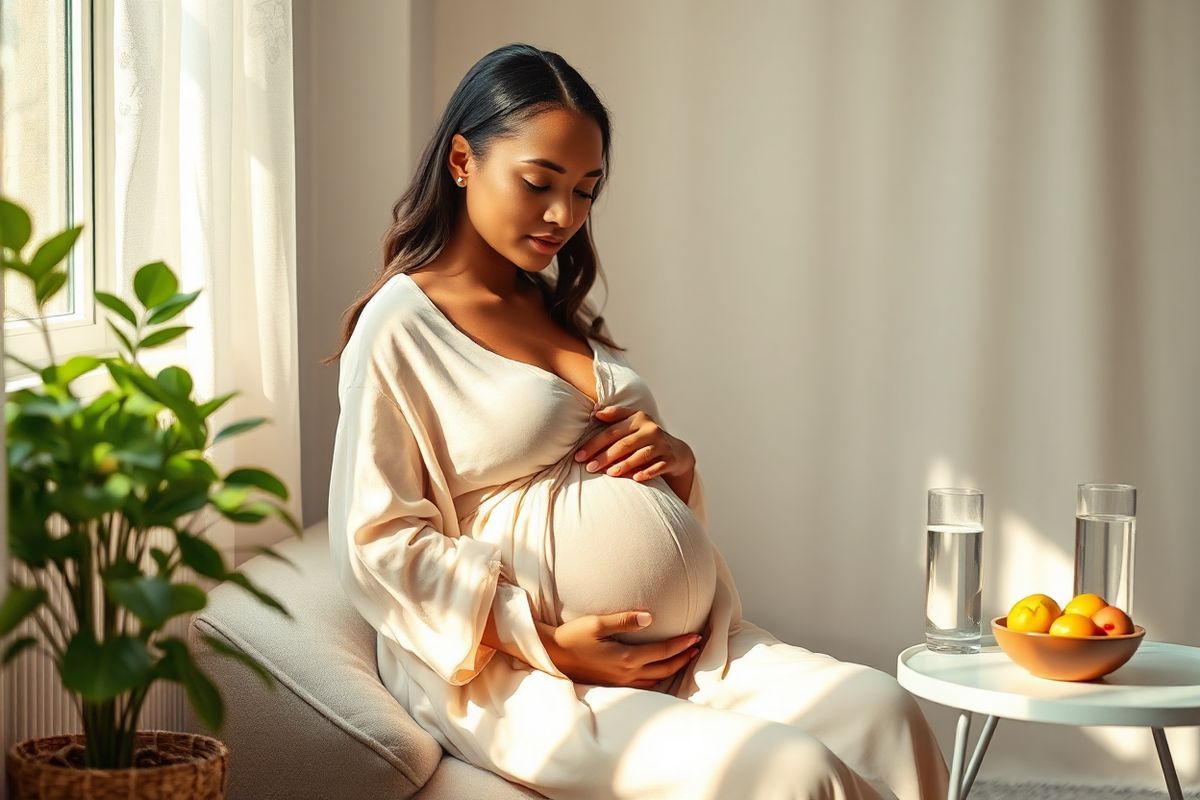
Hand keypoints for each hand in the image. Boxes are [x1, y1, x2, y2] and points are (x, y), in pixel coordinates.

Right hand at [540, 611, 702, 688]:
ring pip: (656, 679)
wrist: (552, 656)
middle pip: (664, 668)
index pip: (662, 652)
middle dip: (683, 657)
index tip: (696, 636)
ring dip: (673, 668)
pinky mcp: (613, 685)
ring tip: (685, 657)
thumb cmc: (572, 636)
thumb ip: (624, 620)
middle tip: (697, 645)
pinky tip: (660, 670)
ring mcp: (620, 682)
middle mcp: (626, 674)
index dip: (681, 644)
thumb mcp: (596, 624)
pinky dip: (658, 678)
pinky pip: (644, 685)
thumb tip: (650, 618)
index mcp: (625, 658)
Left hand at [574, 405, 694, 481]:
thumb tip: (596, 412)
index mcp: (639, 418)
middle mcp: (651, 430)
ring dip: (624, 465)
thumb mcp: (633, 421)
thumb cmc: (645, 436)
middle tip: (589, 468)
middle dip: (605, 456)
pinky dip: (647, 472)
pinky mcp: (670, 459)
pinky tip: (635, 478)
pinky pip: (657, 467)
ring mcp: (662, 444)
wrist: (674, 450)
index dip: (594, 443)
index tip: (579, 455)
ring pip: (641, 455)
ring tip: (610, 473)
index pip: (612, 431)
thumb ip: (615, 415)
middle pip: (624, 444)